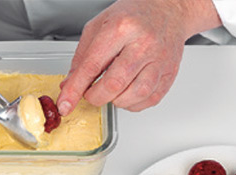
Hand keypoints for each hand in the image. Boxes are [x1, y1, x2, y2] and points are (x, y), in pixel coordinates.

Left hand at [57, 0, 221, 114]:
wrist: (167, 9)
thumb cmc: (133, 15)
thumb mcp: (99, 26)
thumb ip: (82, 57)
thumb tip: (70, 85)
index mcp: (121, 28)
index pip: (92, 66)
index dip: (75, 89)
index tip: (65, 104)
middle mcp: (143, 43)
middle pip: (114, 84)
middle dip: (95, 97)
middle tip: (91, 93)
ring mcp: (159, 59)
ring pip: (133, 95)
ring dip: (116, 100)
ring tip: (111, 90)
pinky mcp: (170, 72)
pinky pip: (150, 99)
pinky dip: (133, 103)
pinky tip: (127, 93)